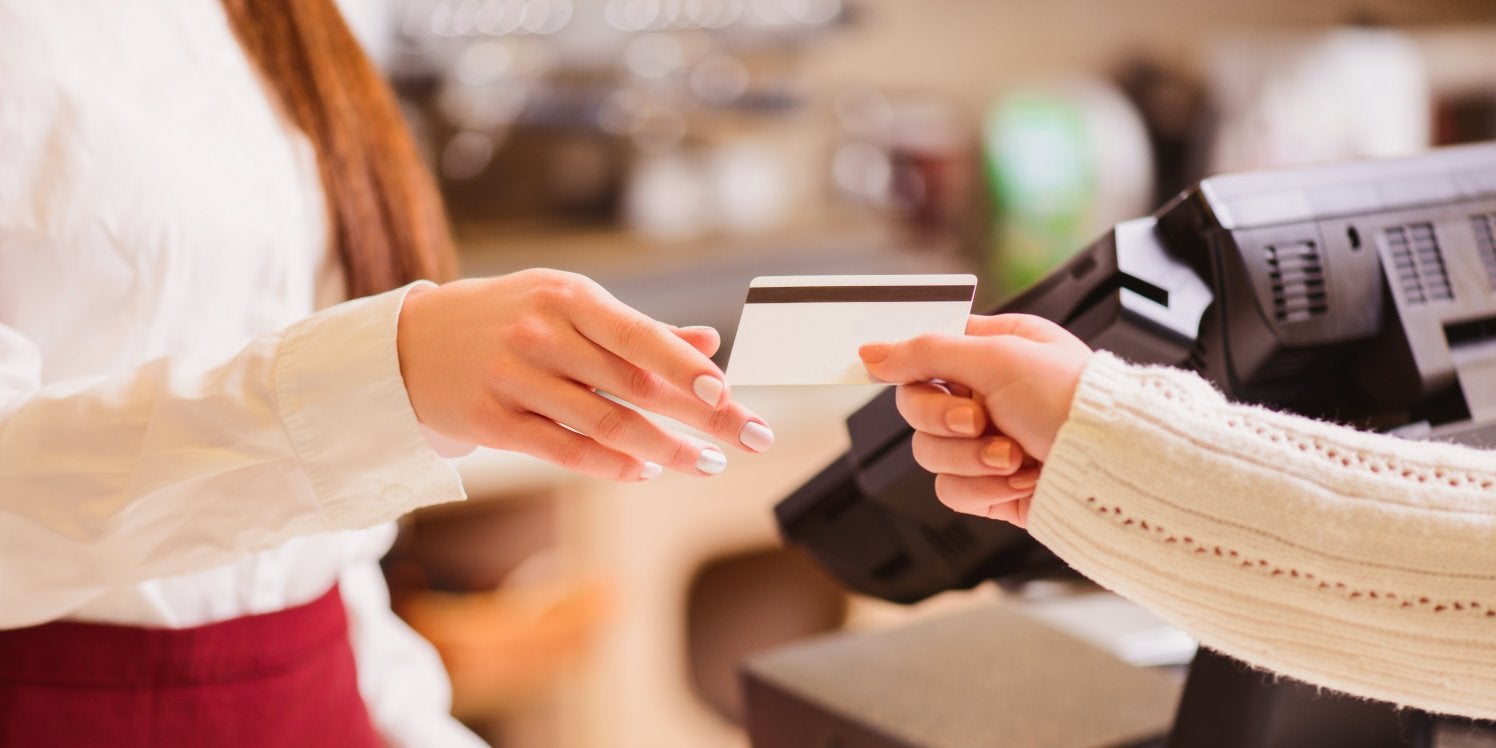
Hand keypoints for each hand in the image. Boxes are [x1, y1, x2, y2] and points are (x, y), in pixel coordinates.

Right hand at [397, 270, 773, 480]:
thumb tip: (710, 345)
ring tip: (708, 462)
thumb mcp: (569, 305)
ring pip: (606, 424)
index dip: (685, 367)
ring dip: (666, 450)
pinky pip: (566, 450)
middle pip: (636, 385)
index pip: (638, 335)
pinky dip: (612, 465)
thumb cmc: (509, 318)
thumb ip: (639, 330)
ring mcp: (515, 379)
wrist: (412, 343)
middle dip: (702, 415)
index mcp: (567, 297)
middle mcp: (542, 335)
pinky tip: (646, 471)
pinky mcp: (494, 421)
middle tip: (750, 435)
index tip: (728, 393)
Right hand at [859, 314, 1091, 524]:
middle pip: (916, 407)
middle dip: (944, 419)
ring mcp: (986, 444)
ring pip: (929, 453)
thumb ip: (927, 352)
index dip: (910, 367)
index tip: (895, 374)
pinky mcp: (990, 487)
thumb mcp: (998, 357)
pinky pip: (950, 490)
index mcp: (993, 351)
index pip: (925, 353)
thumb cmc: (1074, 402)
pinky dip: (983, 489)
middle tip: (979, 419)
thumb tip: (873, 352)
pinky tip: (1019, 479)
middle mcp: (987, 395)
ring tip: (1014, 455)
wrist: (1113, 469)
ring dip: (970, 458)